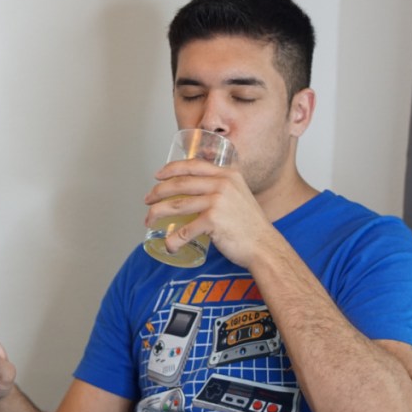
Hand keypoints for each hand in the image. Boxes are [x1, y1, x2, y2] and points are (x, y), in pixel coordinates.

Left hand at [144, 158, 274, 267]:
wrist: (264, 245)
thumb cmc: (250, 225)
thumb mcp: (239, 195)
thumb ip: (222, 188)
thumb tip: (196, 192)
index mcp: (227, 175)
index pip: (193, 165)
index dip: (171, 169)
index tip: (158, 175)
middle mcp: (222, 184)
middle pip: (180, 183)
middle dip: (158, 192)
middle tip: (148, 200)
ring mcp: (217, 201)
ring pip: (177, 205)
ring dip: (158, 212)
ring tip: (149, 219)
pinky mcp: (213, 220)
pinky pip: (185, 230)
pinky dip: (173, 239)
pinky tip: (169, 244)